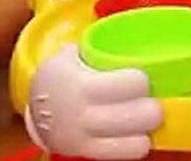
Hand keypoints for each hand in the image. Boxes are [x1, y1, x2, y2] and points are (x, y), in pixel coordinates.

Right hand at [25, 44, 161, 159]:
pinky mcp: (87, 152)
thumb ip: (97, 49)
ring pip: (132, 140)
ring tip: (148, 118)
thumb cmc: (60, 76)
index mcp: (82, 85)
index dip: (141, 81)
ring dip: (146, 129)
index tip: (143, 78)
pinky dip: (136, 145)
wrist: (36, 109)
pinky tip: (139, 135)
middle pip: (136, 115)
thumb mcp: (70, 56)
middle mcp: (84, 113)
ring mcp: (86, 136)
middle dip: (152, 109)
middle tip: (153, 101)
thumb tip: (129, 41)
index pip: (127, 85)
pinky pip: (120, 153)